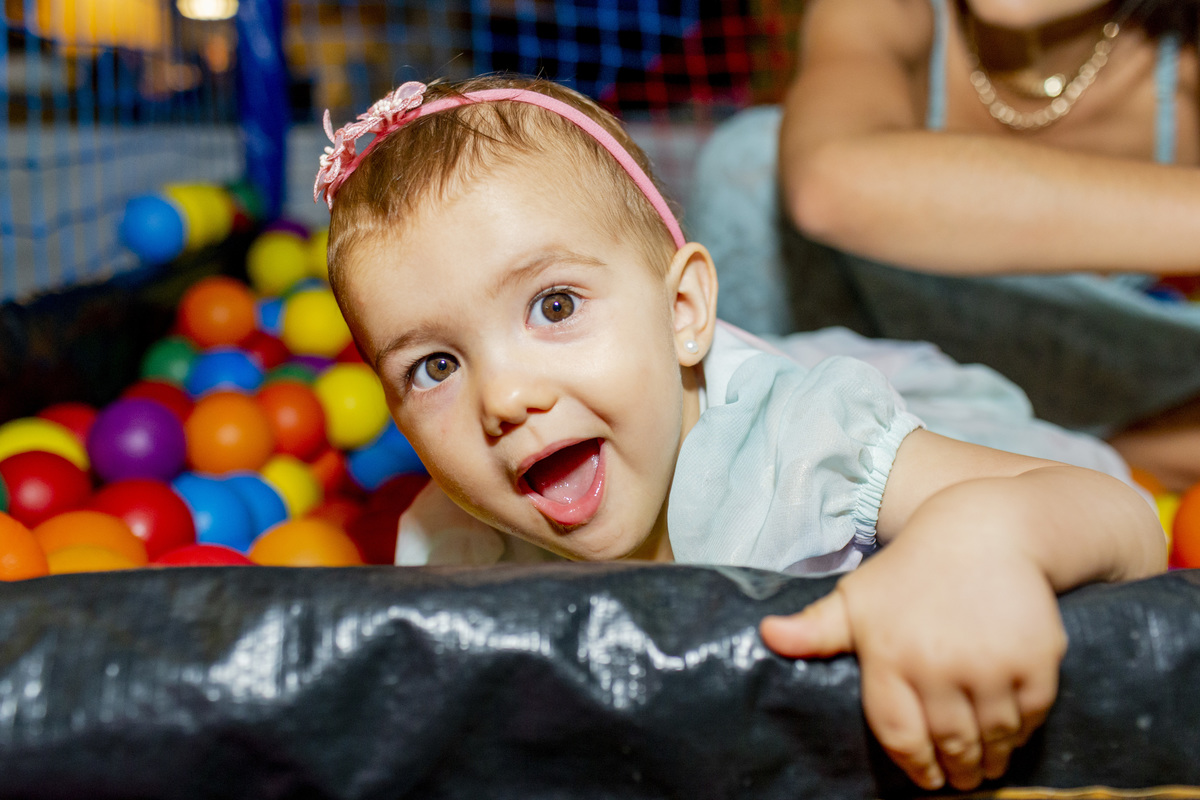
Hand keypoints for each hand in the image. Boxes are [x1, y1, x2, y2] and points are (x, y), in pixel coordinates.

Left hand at [759, 530, 1066, 790]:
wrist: (986, 530)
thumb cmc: (910, 570)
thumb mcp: (857, 597)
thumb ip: (816, 629)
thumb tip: (764, 636)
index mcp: (888, 657)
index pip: (899, 736)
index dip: (916, 766)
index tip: (927, 779)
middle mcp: (937, 666)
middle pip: (950, 746)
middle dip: (956, 771)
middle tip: (960, 780)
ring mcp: (988, 666)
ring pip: (993, 738)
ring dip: (991, 759)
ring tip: (987, 766)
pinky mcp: (1034, 661)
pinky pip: (1029, 717)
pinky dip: (1022, 732)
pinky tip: (1012, 735)